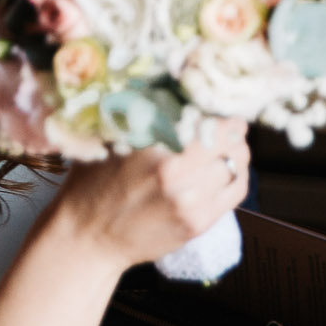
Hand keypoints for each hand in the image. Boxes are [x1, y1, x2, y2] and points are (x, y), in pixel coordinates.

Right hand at [50, 119, 250, 270]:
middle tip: (224, 123)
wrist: (88, 238)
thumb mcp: (110, 140)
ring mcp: (192, 204)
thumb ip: (140, 116)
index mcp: (157, 152)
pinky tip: (225, 168)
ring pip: (237, 165)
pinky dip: (236, 174)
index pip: (211, 122)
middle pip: (230, 142)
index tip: (217, 106)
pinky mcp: (199, 224)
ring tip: (225, 144)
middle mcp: (179, 179)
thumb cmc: (92, 185)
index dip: (220, 111)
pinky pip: (235, 191)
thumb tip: (170, 87)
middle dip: (230, 129)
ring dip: (235, 150)